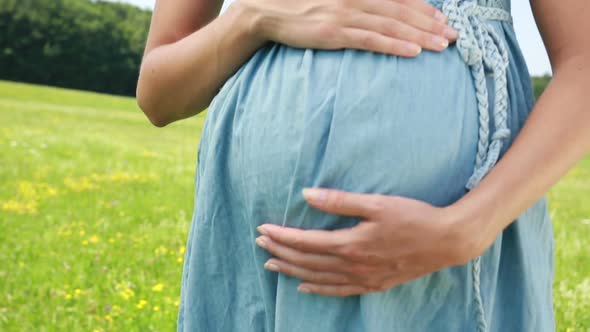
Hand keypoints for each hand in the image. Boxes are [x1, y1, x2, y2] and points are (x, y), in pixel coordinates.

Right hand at [237, 0, 458, 56]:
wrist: (268, 11)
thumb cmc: (301, 7)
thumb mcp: (333, 2)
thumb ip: (357, 5)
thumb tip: (377, 15)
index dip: (425, 10)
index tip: (445, 21)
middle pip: (403, 12)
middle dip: (431, 24)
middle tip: (454, 36)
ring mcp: (346, 16)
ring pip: (392, 26)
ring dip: (421, 36)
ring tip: (443, 46)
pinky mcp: (335, 33)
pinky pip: (372, 40)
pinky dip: (395, 46)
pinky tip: (413, 53)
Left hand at [255, 187, 492, 296]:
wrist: (447, 241)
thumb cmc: (413, 216)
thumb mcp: (376, 203)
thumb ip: (339, 201)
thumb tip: (306, 195)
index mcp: (350, 243)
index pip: (305, 241)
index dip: (282, 236)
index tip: (263, 229)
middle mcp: (352, 265)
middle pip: (307, 260)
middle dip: (281, 252)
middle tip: (260, 244)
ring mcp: (363, 278)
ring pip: (318, 277)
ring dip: (292, 271)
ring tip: (271, 265)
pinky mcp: (374, 284)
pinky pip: (338, 291)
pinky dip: (318, 289)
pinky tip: (304, 287)